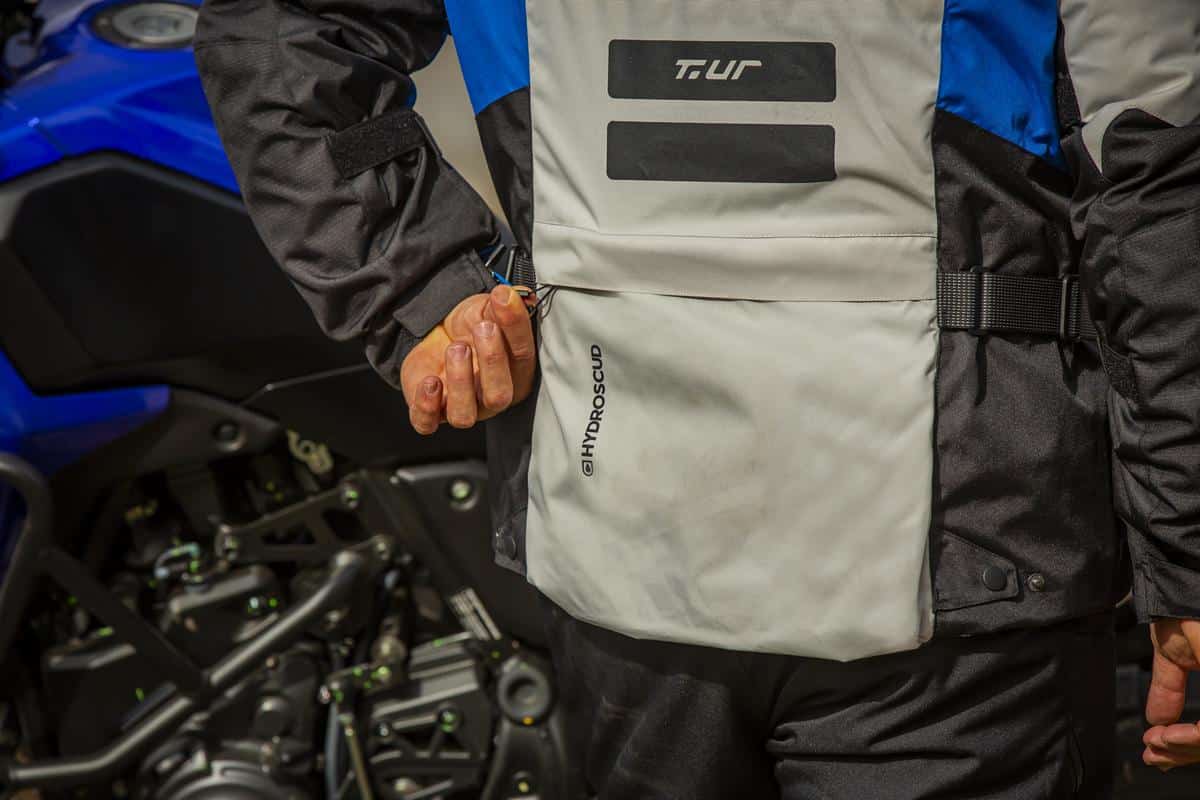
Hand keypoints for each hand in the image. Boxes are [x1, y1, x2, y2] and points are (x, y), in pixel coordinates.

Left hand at [399, 284, 535, 433]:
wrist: (440, 334)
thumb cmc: (471, 328)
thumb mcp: (488, 311)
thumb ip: (503, 304)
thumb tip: (513, 294)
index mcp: (516, 373)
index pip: (523, 357)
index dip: (515, 328)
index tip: (503, 299)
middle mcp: (492, 397)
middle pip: (499, 396)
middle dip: (491, 361)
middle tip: (482, 328)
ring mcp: (463, 408)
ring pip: (464, 415)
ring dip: (459, 381)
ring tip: (455, 348)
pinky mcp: (431, 412)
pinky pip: (427, 424)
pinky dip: (426, 406)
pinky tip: (430, 380)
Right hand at [1144, 619, 1199, 769]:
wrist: (1179, 576)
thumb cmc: (1180, 604)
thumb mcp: (1172, 650)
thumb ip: (1167, 687)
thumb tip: (1156, 721)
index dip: (1187, 742)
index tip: (1156, 745)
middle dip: (1183, 751)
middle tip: (1154, 752)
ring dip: (1186, 747)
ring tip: (1158, 743)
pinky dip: (1195, 736)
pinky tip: (1171, 735)